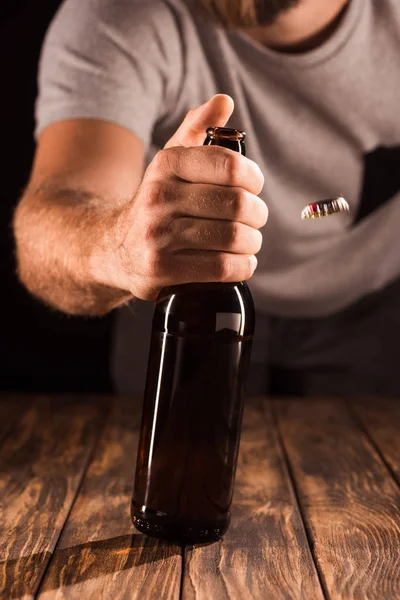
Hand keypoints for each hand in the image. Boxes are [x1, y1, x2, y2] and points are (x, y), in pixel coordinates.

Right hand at [113, 95, 267, 300]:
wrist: (114, 247)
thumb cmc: (158, 202)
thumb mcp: (169, 163)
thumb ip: (196, 129)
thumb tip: (223, 101)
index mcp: (166, 166)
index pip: (230, 165)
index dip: (254, 178)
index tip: (254, 188)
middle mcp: (158, 198)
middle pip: (237, 204)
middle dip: (257, 214)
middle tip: (254, 220)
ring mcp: (158, 237)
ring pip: (233, 237)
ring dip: (252, 243)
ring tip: (248, 242)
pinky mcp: (161, 270)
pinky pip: (222, 268)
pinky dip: (242, 267)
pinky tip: (240, 263)